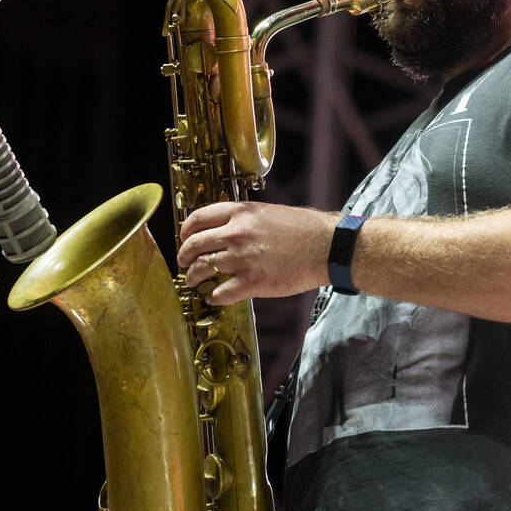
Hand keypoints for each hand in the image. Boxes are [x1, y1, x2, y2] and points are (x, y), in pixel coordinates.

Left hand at [176, 201, 338, 304]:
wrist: (327, 247)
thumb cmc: (304, 229)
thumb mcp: (268, 212)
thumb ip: (245, 219)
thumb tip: (226, 229)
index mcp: (240, 213)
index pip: (197, 219)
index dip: (185, 231)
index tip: (184, 238)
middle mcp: (236, 234)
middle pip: (193, 245)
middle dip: (184, 256)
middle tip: (183, 263)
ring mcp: (242, 259)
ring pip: (201, 269)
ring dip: (193, 278)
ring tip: (194, 282)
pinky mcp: (252, 282)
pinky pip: (220, 294)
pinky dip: (214, 298)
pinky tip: (215, 298)